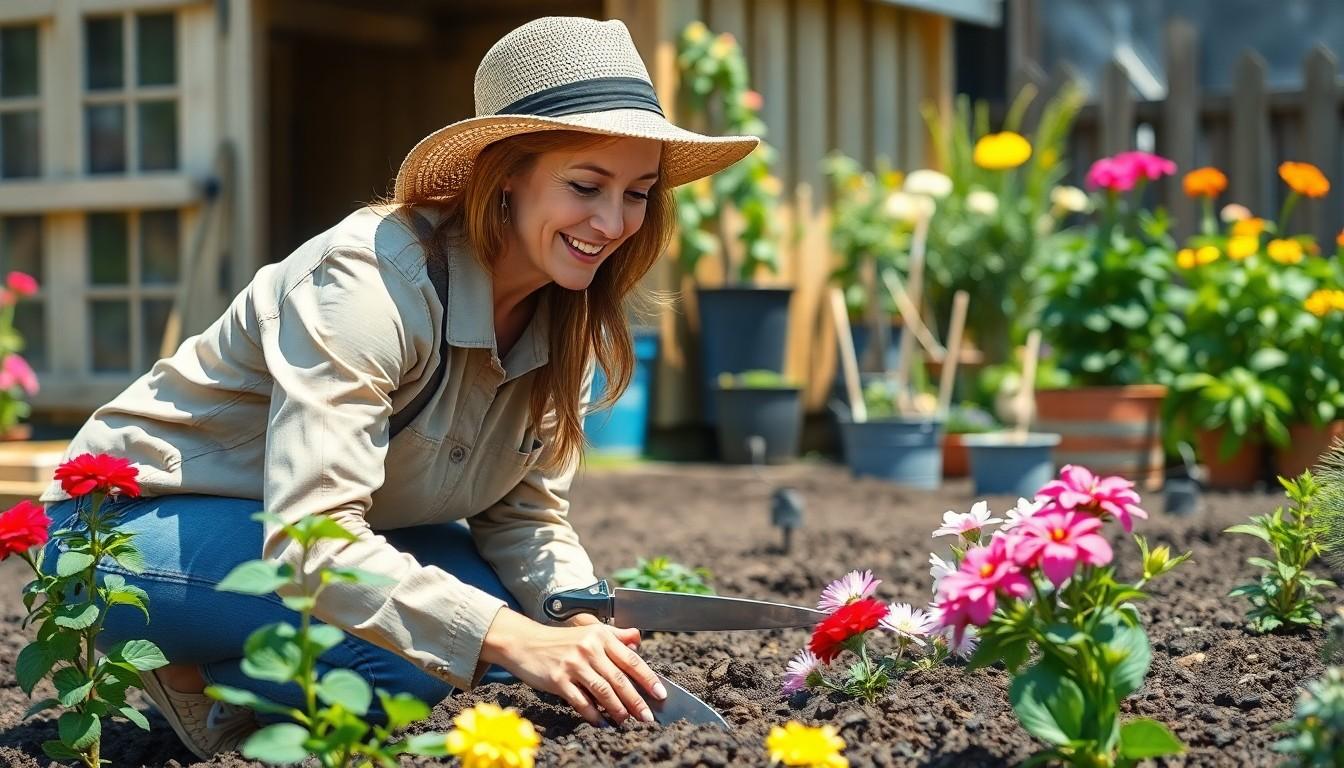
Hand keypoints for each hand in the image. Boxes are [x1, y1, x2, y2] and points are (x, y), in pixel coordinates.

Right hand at [481, 608, 666, 725]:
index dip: (648, 678)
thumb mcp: (589, 631)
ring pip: (603, 691)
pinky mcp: (558, 679)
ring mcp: (573, 664)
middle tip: (648, 716)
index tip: (660, 694)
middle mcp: (589, 648)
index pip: (631, 659)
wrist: (525, 642)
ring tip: (625, 720)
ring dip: (617, 709)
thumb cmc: (560, 640)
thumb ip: (616, 635)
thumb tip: (638, 640)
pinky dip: (592, 715)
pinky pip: (581, 701)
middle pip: (620, 679)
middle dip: (637, 701)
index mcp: (601, 636)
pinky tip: (600, 722)